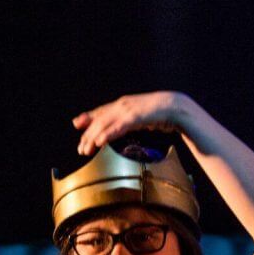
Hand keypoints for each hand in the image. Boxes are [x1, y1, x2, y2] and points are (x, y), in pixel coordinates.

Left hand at [73, 91, 193, 155]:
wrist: (176, 106)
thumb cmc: (160, 113)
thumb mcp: (140, 116)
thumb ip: (129, 120)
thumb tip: (122, 127)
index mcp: (123, 104)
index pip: (101, 111)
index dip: (88, 117)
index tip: (77, 124)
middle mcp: (122, 105)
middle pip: (99, 120)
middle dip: (87, 135)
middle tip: (80, 149)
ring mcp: (128, 110)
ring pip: (105, 124)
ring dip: (93, 138)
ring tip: (85, 150)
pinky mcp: (135, 117)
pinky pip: (117, 127)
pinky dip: (107, 134)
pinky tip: (99, 142)